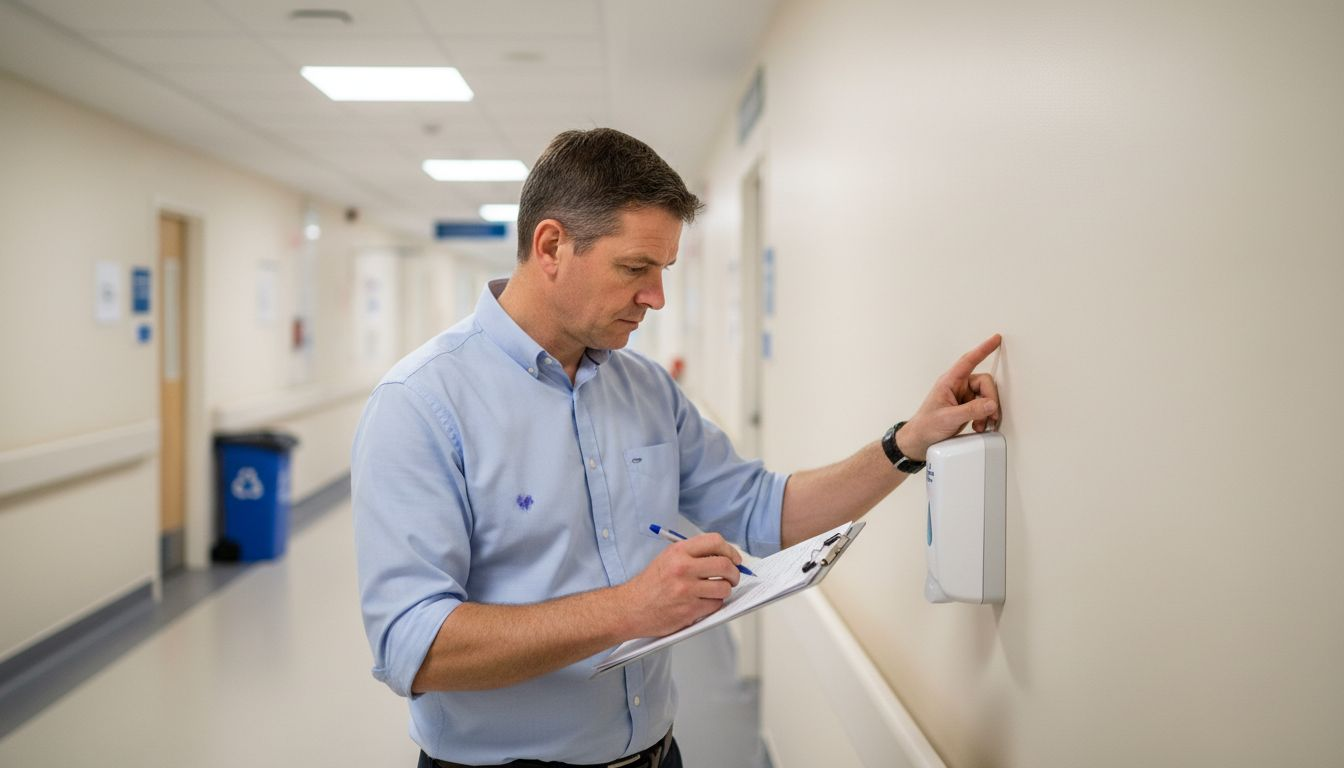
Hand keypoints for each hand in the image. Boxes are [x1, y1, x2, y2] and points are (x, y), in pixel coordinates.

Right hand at [617, 533, 742, 637]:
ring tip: (716, 591)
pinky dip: (714, 604)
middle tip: (733, 577)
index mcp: (678, 552)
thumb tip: (723, 556)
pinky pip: (715, 605)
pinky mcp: (689, 610)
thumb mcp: (667, 558)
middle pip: (725, 565)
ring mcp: (687, 590)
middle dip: (734, 573)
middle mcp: (683, 568)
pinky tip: (704, 602)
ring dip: (725, 590)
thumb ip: (693, 554)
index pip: (715, 542)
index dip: (730, 550)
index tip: (734, 558)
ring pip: (724, 588)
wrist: (630, 608)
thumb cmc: (649, 585)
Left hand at [896, 334, 1002, 461]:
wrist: (920, 441)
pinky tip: (979, 426)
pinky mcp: (967, 408)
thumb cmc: (926, 426)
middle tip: (990, 415)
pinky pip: (983, 407)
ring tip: (982, 424)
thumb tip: (991, 404)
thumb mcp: (948, 418)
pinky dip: (985, 417)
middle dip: (990, 399)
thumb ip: (971, 411)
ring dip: (988, 411)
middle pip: (984, 383)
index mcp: (949, 382)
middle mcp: (957, 386)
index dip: (983, 349)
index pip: (968, 361)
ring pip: (986, 396)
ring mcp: (963, 397)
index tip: (996, 339)